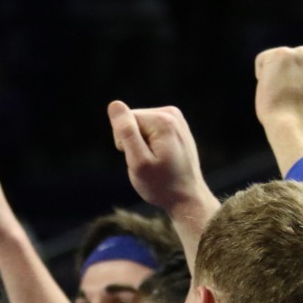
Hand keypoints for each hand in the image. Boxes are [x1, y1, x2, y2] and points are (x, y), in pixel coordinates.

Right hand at [107, 101, 212, 218]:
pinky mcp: (176, 125)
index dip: (124, 143)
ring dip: (141, 144)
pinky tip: (162, 157)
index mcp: (162, 120)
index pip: (125, 121)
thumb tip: (114, 105)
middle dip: (133, 142)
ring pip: (140, 125)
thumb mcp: (138, 162)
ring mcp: (176, 118)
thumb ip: (126, 132)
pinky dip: (150, 144)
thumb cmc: (161, 184)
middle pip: (133, 120)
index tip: (140, 160)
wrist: (187, 198)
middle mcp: (172, 113)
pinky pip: (150, 129)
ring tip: (155, 161)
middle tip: (148, 163)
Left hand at [252, 46, 302, 133]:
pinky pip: (262, 60)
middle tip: (288, 93)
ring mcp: (298, 53)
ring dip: (276, 73)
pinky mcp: (281, 54)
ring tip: (280, 91)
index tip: (300, 92)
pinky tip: (269, 88)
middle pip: (295, 58)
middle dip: (290, 72)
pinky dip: (261, 75)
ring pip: (279, 59)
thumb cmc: (301, 115)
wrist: (290, 121)